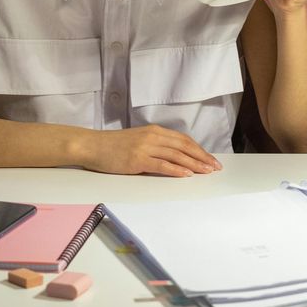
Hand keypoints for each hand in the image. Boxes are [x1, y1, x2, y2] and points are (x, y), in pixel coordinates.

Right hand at [79, 125, 222, 176]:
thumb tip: (174, 157)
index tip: (211, 159)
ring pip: (176, 156)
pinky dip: (176, 170)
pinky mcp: (137, 160)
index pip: (183, 140)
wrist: (91, 145)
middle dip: (202, 157)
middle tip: (215, 167)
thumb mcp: (137, 140)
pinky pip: (161, 165)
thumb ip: (155, 145)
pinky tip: (186, 175)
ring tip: (207, 172)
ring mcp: (145, 148)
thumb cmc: (112, 146)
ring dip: (194, 164)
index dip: (199, 149)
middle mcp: (152, 136)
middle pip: (184, 147)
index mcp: (154, 131)